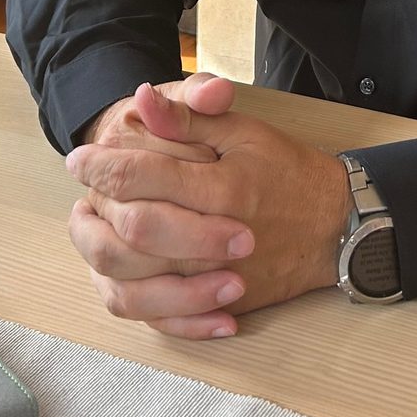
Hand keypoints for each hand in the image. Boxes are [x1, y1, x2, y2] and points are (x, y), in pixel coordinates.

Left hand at [66, 80, 349, 338]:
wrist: (336, 227)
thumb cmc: (290, 173)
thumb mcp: (244, 132)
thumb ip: (191, 117)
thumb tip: (142, 99)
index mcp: (222, 189)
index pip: (141, 178)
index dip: (102, 165)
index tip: (80, 158)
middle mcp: (216, 240)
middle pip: (135, 230)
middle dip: (99, 203)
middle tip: (83, 187)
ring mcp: (218, 280)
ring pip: (138, 280)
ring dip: (106, 251)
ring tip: (94, 227)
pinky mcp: (220, 305)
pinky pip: (163, 317)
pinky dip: (132, 295)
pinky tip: (123, 272)